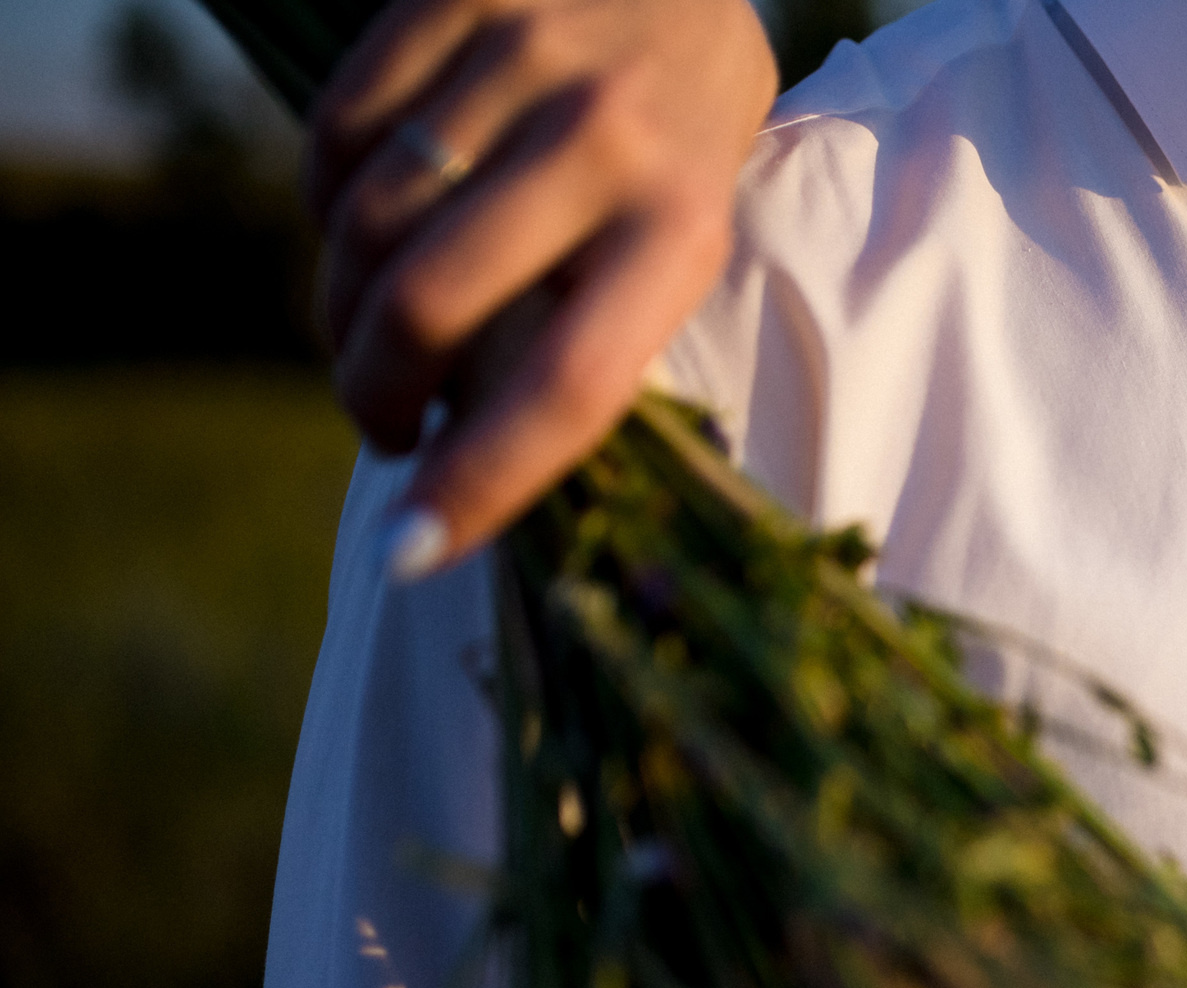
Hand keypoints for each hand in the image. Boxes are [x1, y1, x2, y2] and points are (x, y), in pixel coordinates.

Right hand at [306, 0, 777, 575]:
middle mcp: (605, 141)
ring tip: (374, 326)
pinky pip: (337, 132)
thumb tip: (479, 455)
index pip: (572, 385)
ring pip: (366, 222)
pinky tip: (363, 220)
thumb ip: (601, 320)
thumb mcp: (681, 230)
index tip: (411, 551)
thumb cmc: (681, 136)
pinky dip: (326, 200)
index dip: (483, 482)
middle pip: (429, 304)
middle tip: (383, 423)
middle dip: (375, 392)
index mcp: (684, 227)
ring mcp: (522, 60)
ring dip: (344, 304)